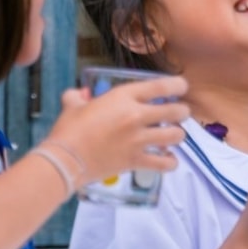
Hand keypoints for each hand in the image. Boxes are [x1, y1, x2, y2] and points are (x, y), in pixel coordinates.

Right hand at [47, 78, 189, 186]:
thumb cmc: (68, 129)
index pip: (161, 86)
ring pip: (175, 135)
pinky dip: (170, 162)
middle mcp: (136, 116)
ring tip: (172, 135)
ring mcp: (139, 140)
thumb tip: (78, 94)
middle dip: (182, 111)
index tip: (182, 87)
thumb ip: (78, 96)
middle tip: (178, 114)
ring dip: (177, 135)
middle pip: (175, 111)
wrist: (65, 159)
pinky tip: (168, 159)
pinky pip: (164, 163)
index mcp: (123, 97)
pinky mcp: (137, 161)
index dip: (178, 85)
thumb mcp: (72, 105)